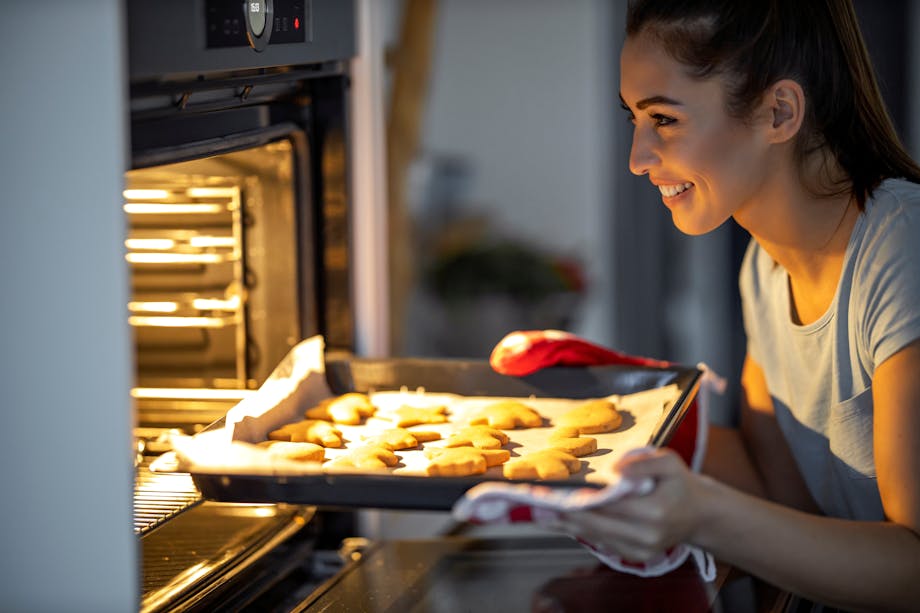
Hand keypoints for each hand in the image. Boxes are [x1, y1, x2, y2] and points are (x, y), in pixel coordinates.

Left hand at [554, 448, 711, 561]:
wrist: (698, 514)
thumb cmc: (679, 484)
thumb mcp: (668, 462)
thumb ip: (641, 463)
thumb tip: (615, 469)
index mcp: (654, 511)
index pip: (609, 505)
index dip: (580, 499)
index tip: (556, 491)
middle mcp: (646, 536)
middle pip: (596, 524)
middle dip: (566, 513)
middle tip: (537, 503)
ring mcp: (641, 550)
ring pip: (596, 536)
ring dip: (567, 525)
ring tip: (542, 513)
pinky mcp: (635, 556)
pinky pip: (603, 543)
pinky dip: (581, 531)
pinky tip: (562, 521)